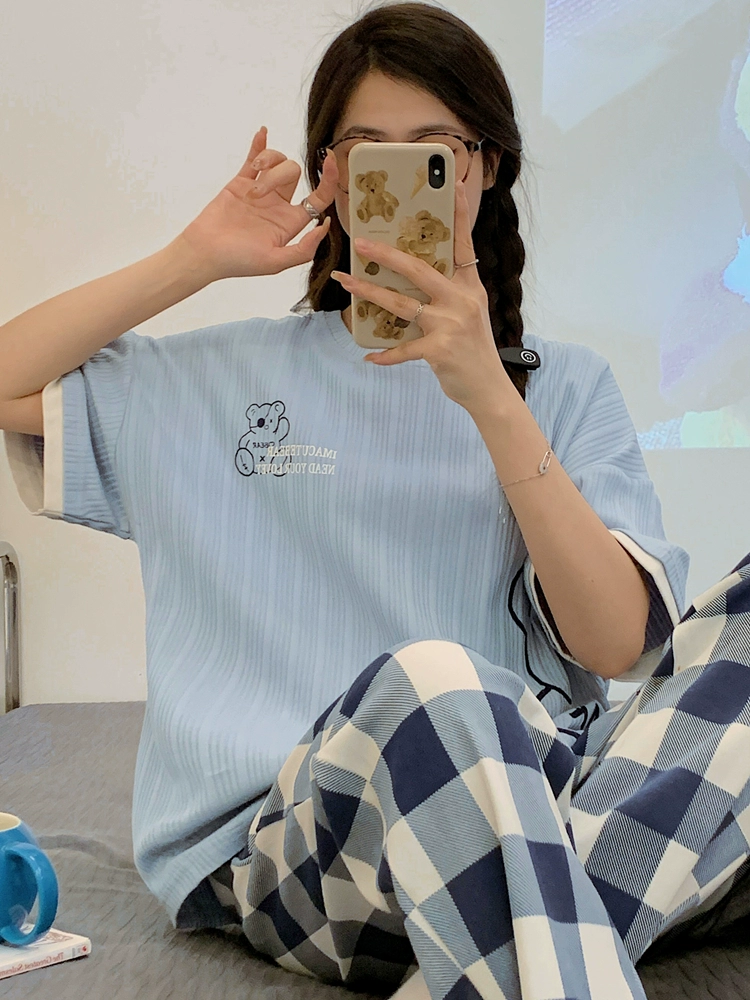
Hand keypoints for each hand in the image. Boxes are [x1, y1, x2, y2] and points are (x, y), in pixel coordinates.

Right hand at [179, 127, 337, 281]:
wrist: (204, 252)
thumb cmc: (237, 261)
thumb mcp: (275, 263)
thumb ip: (303, 249)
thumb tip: (324, 225)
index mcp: (290, 223)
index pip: (319, 197)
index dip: (329, 180)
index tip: (332, 161)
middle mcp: (278, 205)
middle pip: (294, 173)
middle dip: (279, 176)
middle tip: (257, 194)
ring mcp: (260, 191)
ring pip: (276, 162)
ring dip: (267, 163)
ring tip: (252, 180)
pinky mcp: (241, 182)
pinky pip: (253, 158)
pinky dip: (260, 144)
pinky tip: (263, 133)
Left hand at [332, 182, 512, 413]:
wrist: (488, 388)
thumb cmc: (473, 350)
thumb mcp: (469, 314)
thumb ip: (447, 295)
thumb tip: (412, 282)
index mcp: (470, 287)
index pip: (464, 244)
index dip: (460, 215)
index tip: (456, 184)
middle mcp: (461, 300)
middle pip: (418, 269)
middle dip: (385, 255)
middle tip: (360, 243)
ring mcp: (450, 324)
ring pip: (401, 304)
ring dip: (369, 294)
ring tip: (346, 283)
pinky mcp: (439, 350)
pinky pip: (403, 349)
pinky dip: (385, 354)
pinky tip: (369, 356)